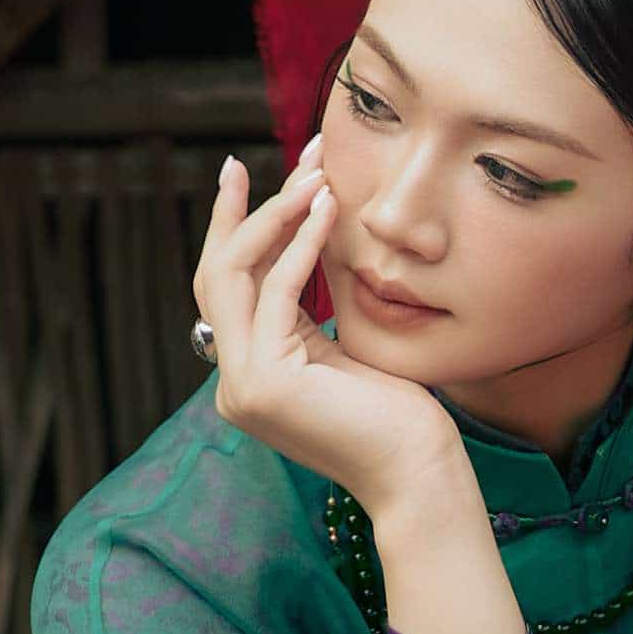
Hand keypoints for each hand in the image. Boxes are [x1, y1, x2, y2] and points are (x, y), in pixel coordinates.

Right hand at [193, 146, 458, 519]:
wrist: (417, 472)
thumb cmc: (397, 413)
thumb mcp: (340, 342)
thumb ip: (310, 302)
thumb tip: (305, 225)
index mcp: (246, 374)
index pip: (226, 287)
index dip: (233, 228)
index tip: (240, 175)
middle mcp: (232, 382)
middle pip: (215, 276)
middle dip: (237, 213)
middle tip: (248, 162)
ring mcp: (241, 385)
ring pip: (231, 276)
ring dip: (273, 217)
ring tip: (312, 177)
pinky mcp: (265, 382)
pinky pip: (277, 293)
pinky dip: (301, 245)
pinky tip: (327, 211)